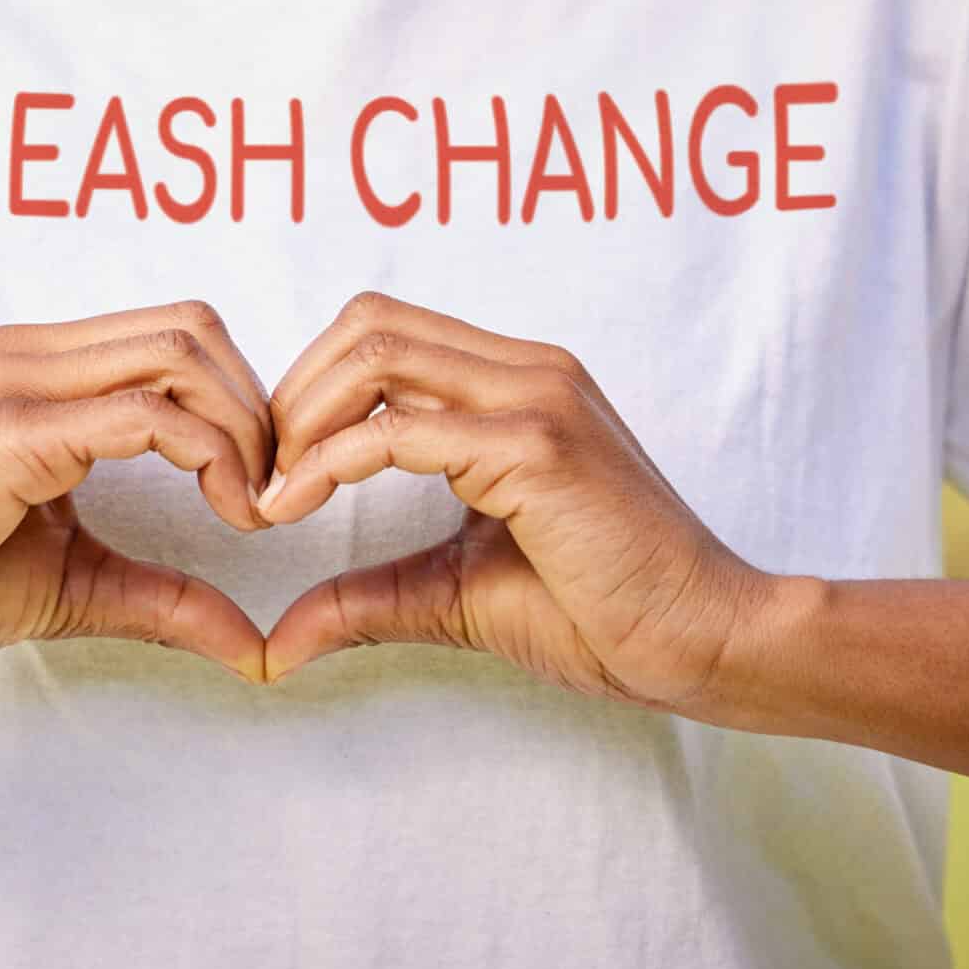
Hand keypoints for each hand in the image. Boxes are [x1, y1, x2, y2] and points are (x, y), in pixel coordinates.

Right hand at [0, 300, 274, 681]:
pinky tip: (223, 516)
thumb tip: (258, 647)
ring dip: (243, 431)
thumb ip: (165, 596)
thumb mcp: (73, 581)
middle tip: (269, 498)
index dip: (241, 403)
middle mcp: (26, 353)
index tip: (258, 492)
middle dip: (257, 409)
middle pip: (194, 328)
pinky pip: (144, 417)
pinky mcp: (10, 431)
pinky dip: (211, 459)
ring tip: (248, 510)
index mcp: (35, 368)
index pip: (176, 336)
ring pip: (180, 355)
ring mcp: (15, 382)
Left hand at [256, 292, 775, 712]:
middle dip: (291, 393)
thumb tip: (276, 644)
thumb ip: (368, 596)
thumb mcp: (456, 592)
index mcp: (515, 383)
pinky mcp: (536, 446)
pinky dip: (331, 461)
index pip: (381, 334)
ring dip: (302, 417)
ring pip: (374, 352)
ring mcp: (534, 397)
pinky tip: (300, 507)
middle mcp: (526, 369)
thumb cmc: (603, 614)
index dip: (309, 390)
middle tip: (262, 476)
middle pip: (365, 323)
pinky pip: (399, 430)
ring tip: (276, 491)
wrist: (706, 642)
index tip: (275, 473)